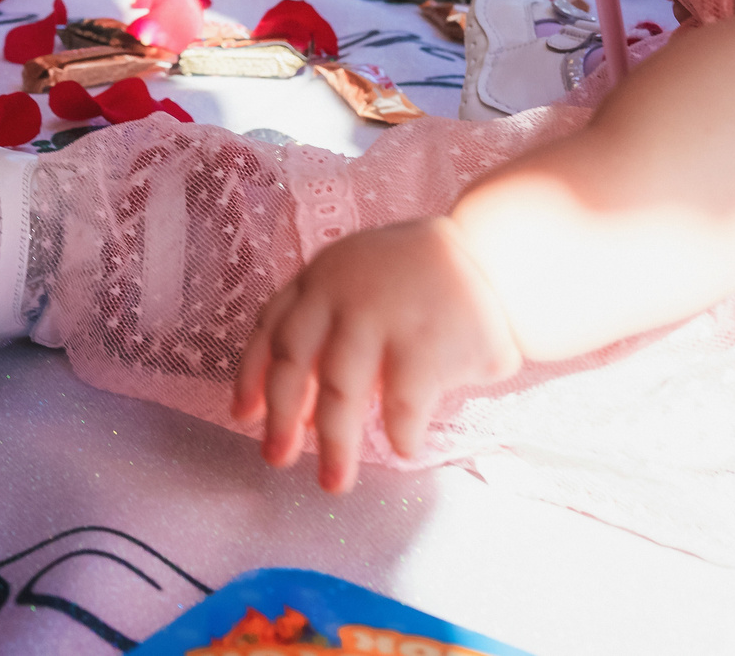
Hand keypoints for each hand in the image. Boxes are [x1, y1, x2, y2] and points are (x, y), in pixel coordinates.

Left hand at [229, 217, 522, 491]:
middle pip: (295, 364)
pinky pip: (401, 403)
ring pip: (340, 391)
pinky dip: (399, 432)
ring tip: (333, 481)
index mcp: (320, 280)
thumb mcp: (358, 281)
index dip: (252, 377)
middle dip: (282, 419)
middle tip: (276, 459)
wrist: (492, 253)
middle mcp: (342, 296)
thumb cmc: (416, 279)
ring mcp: (382, 319)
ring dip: (334, 444)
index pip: (271, 330)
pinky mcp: (425, 345)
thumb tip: (297, 411)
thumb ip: (324, 329)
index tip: (243, 417)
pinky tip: (402, 449)